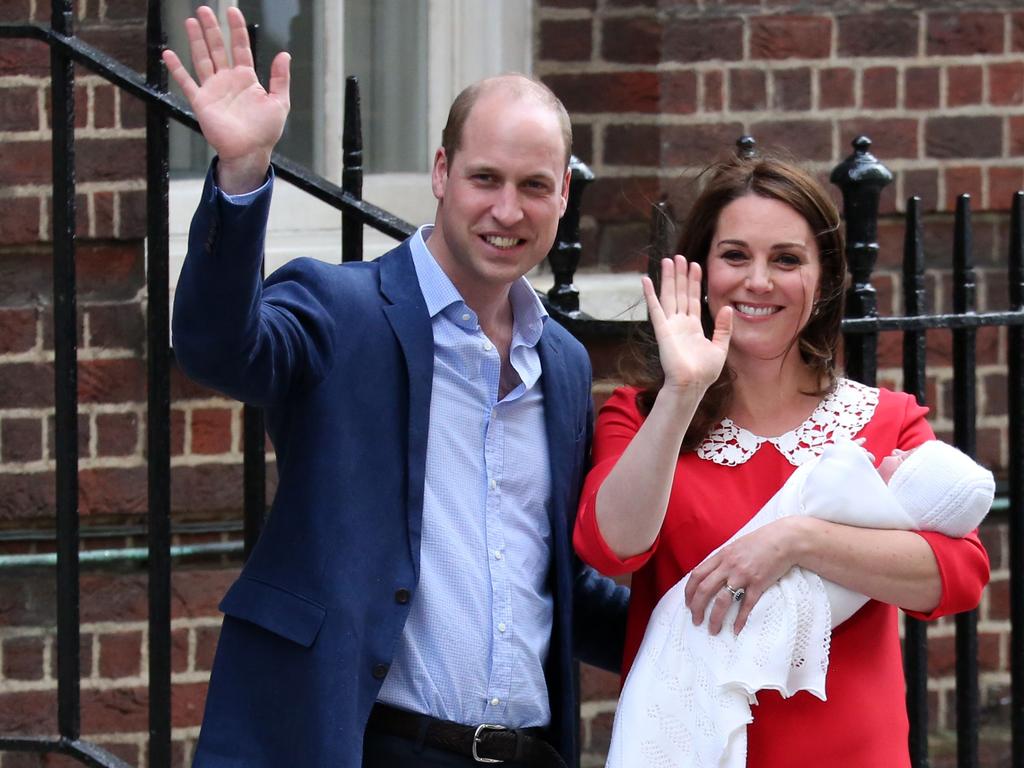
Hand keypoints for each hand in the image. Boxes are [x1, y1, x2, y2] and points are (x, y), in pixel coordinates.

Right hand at [162, 6, 290, 193]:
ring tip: (191, 21)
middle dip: (211, 29)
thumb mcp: (279, 102)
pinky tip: (168, 54)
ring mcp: (213, 89)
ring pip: (202, 59)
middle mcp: (228, 80)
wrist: (249, 151)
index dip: (237, 30)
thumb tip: (285, 54)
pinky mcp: (201, 102)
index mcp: (247, 79)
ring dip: (196, 40)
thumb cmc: (266, 130)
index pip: (241, 48)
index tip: (233, 11)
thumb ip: (280, 78)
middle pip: (218, 48)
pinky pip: (186, 82)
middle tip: (205, 9)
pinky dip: (177, 69)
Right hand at [642, 256, 731, 394]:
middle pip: (680, 293)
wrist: (692, 385)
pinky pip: (655, 309)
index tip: (695, 265)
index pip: (693, 299)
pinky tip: (646, 280)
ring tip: (667, 260)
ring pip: (669, 295)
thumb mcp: (720, 347)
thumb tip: (728, 308)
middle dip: (680, 275)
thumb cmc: (704, 372)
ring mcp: (670, 325)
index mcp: (693, 327)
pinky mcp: (662, 330)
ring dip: (668, 278)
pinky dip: (650, 294)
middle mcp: (680, 323)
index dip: (694, 282)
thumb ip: (723, 328)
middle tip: (679, 256)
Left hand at [684, 518, 798, 634]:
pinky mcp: (759, 583)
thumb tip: (712, 574)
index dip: (689, 592)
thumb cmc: (760, 542)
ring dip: (715, 617)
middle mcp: (729, 566)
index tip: (688, 604)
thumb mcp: (735, 546)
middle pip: (705, 589)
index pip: (697, 575)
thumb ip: (723, 559)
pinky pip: (746, 605)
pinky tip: (736, 629)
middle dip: (697, 608)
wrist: (784, 540)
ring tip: (713, 629)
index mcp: (721, 556)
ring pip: (723, 600)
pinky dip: (740, 619)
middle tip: (696, 620)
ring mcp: (743, 575)